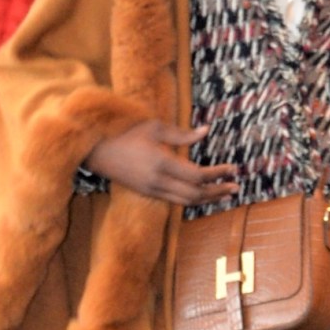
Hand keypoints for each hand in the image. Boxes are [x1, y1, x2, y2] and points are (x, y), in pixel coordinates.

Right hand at [83, 121, 238, 206]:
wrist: (94, 150)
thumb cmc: (123, 132)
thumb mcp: (153, 127)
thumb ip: (181, 134)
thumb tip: (206, 131)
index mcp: (161, 162)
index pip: (197, 175)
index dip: (217, 174)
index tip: (233, 169)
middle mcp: (157, 181)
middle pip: (195, 194)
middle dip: (218, 191)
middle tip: (235, 187)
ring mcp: (151, 190)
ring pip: (186, 202)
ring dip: (207, 199)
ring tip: (224, 194)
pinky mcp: (146, 193)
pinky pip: (175, 201)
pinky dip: (191, 199)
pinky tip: (202, 195)